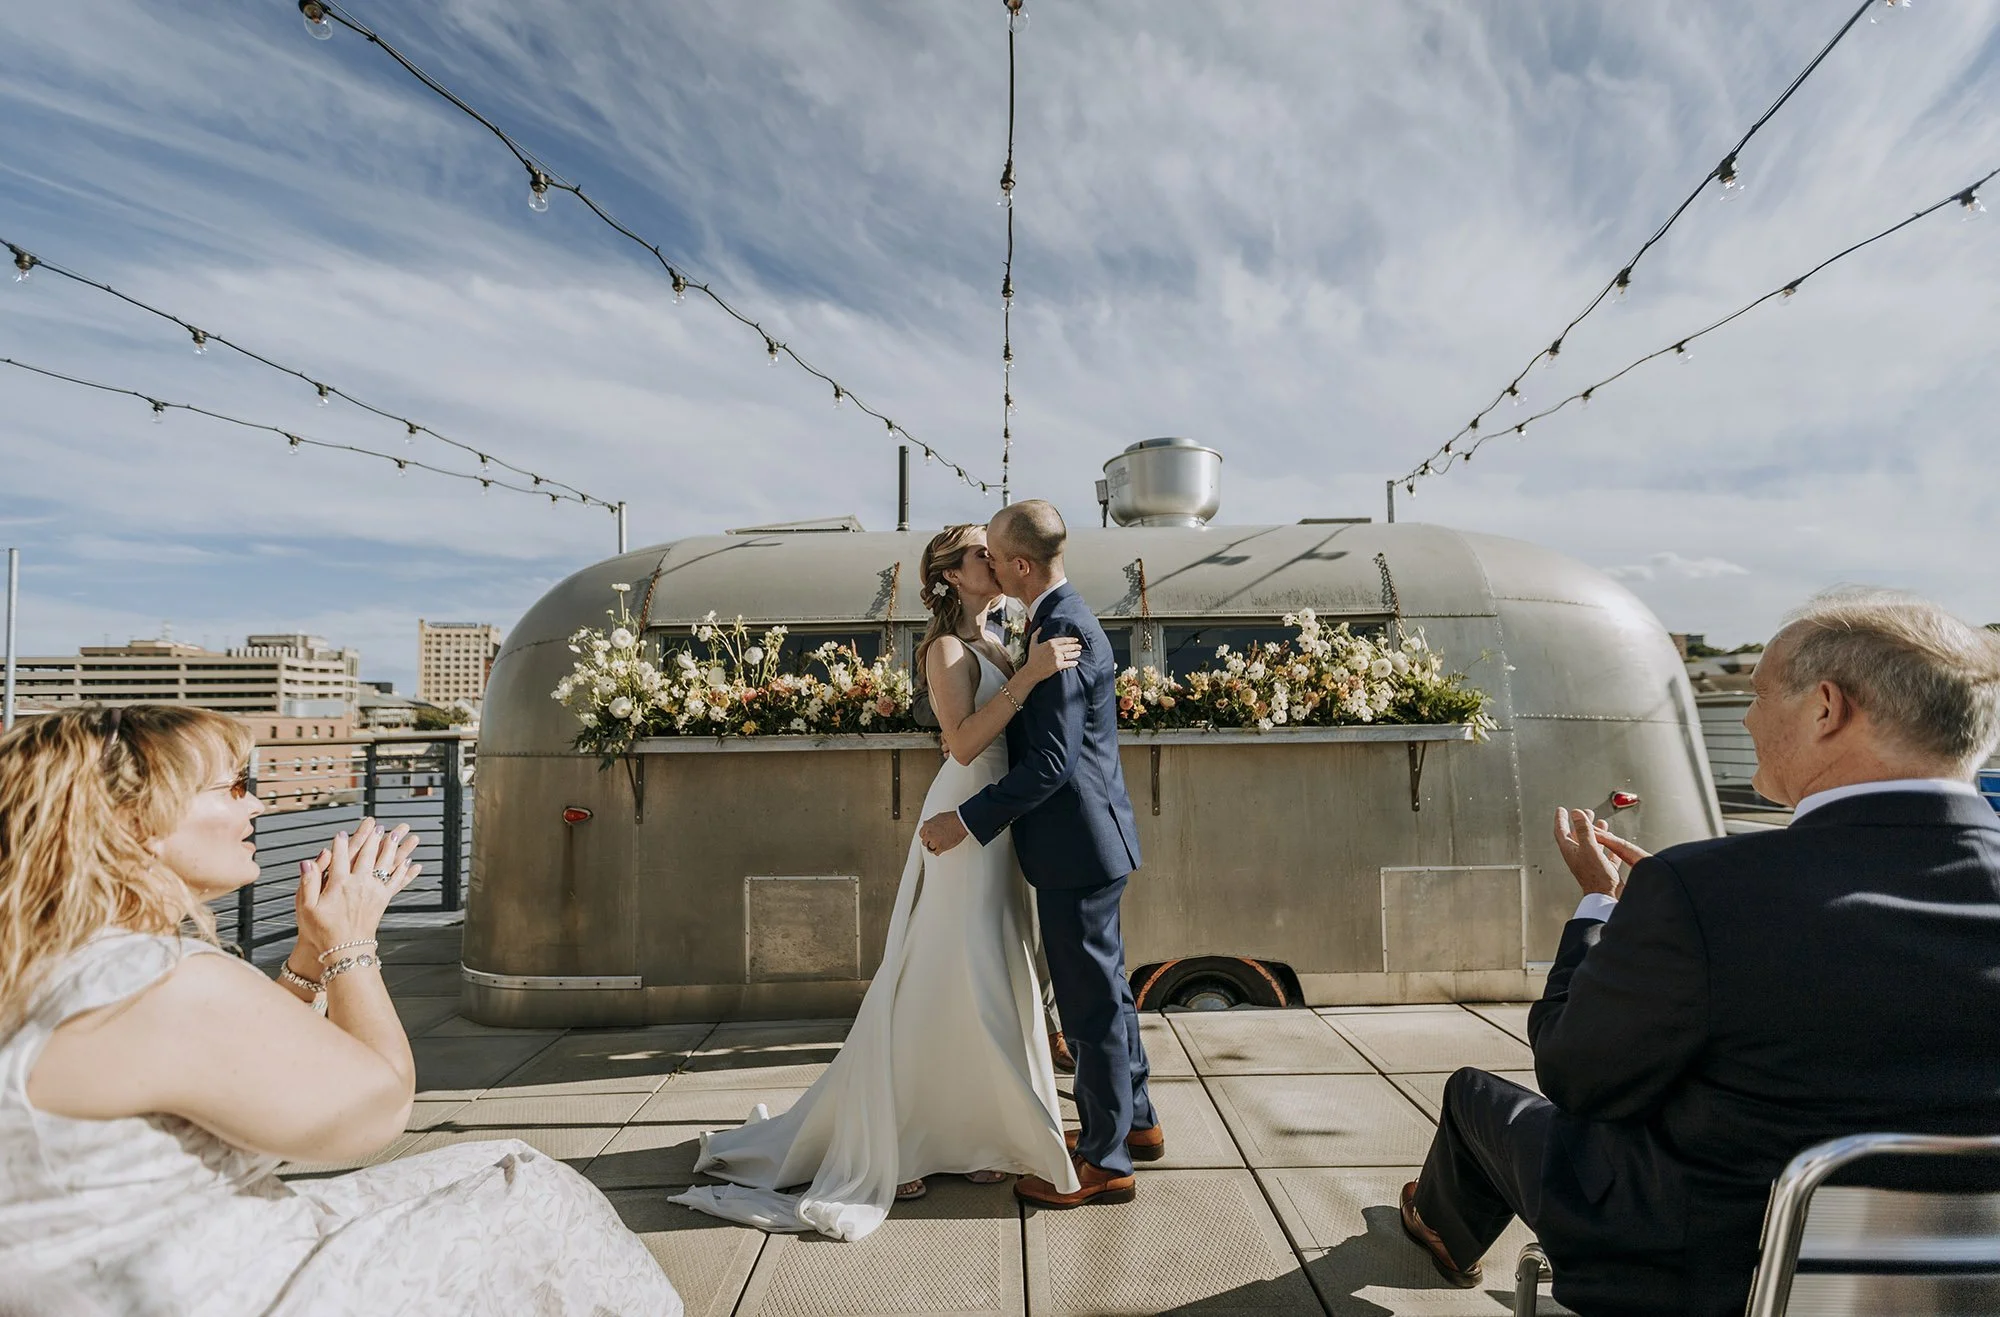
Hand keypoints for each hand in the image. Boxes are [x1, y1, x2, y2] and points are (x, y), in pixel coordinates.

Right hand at [296, 818, 421, 954]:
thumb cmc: (322, 931)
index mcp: (339, 884)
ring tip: (398, 834)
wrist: (345, 950)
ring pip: (385, 864)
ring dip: (392, 847)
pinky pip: (396, 881)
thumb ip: (308, 883)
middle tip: (377, 825)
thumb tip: (307, 862)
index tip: (342, 832)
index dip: (341, 843)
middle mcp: (359, 884)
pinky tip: (410, 862)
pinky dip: (404, 871)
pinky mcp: (383, 900)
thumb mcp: (306, 908)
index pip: (339, 857)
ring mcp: (373, 892)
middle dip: (372, 838)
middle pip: (367, 855)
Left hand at [919, 811, 969, 855]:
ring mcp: (935, 841)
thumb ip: (931, 822)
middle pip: (925, 842)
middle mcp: (929, 834)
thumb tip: (927, 823)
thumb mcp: (938, 816)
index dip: (925, 836)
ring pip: (930, 848)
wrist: (960, 823)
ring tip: (937, 846)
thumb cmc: (951, 818)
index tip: (927, 837)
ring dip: (933, 847)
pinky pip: (936, 853)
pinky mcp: (941, 847)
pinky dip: (938, 852)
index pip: (921, 834)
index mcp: (927, 826)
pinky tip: (940, 849)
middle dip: (929, 842)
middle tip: (933, 841)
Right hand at [1021, 629, 1082, 683]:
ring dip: (1075, 654)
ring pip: (1070, 655)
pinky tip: (1076, 662)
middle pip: (1068, 647)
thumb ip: (1036, 634)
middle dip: (1075, 647)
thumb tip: (1040, 627)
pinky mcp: (1058, 666)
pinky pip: (1068, 663)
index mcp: (1050, 643)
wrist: (1031, 671)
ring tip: (1078, 653)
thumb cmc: (1032, 657)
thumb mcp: (1033, 644)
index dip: (1071, 640)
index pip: (1064, 640)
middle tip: (1079, 647)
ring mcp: (1057, 658)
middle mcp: (1055, 649)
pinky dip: (1073, 663)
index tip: (1076, 640)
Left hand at [1553, 807, 1651, 898]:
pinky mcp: (1602, 869)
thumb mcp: (1589, 848)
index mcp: (1571, 851)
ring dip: (1595, 832)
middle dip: (1581, 822)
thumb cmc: (1595, 876)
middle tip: (1584, 813)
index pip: (1561, 831)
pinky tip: (1612, 842)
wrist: (1605, 898)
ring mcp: (1590, 863)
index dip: (1561, 819)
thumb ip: (1583, 830)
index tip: (1561, 810)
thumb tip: (1576, 814)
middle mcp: (1578, 856)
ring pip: (1591, 843)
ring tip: (1600, 822)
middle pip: (1577, 835)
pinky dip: (1607, 846)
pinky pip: (1604, 854)